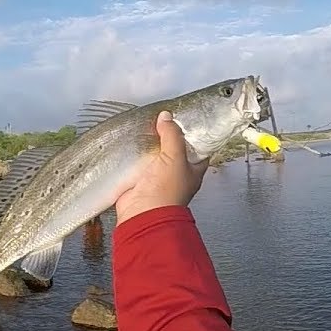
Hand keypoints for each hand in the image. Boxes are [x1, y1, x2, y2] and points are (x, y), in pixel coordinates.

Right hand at [115, 110, 210, 224]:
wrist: (143, 214)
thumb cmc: (167, 190)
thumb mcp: (175, 157)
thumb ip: (172, 135)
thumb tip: (167, 116)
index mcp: (193, 170)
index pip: (198, 147)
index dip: (194, 133)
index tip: (185, 117)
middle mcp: (177, 173)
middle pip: (175, 148)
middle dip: (167, 135)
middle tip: (160, 118)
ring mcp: (157, 176)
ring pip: (155, 154)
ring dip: (149, 143)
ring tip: (144, 125)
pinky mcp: (139, 178)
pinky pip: (138, 161)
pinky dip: (135, 152)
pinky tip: (131, 139)